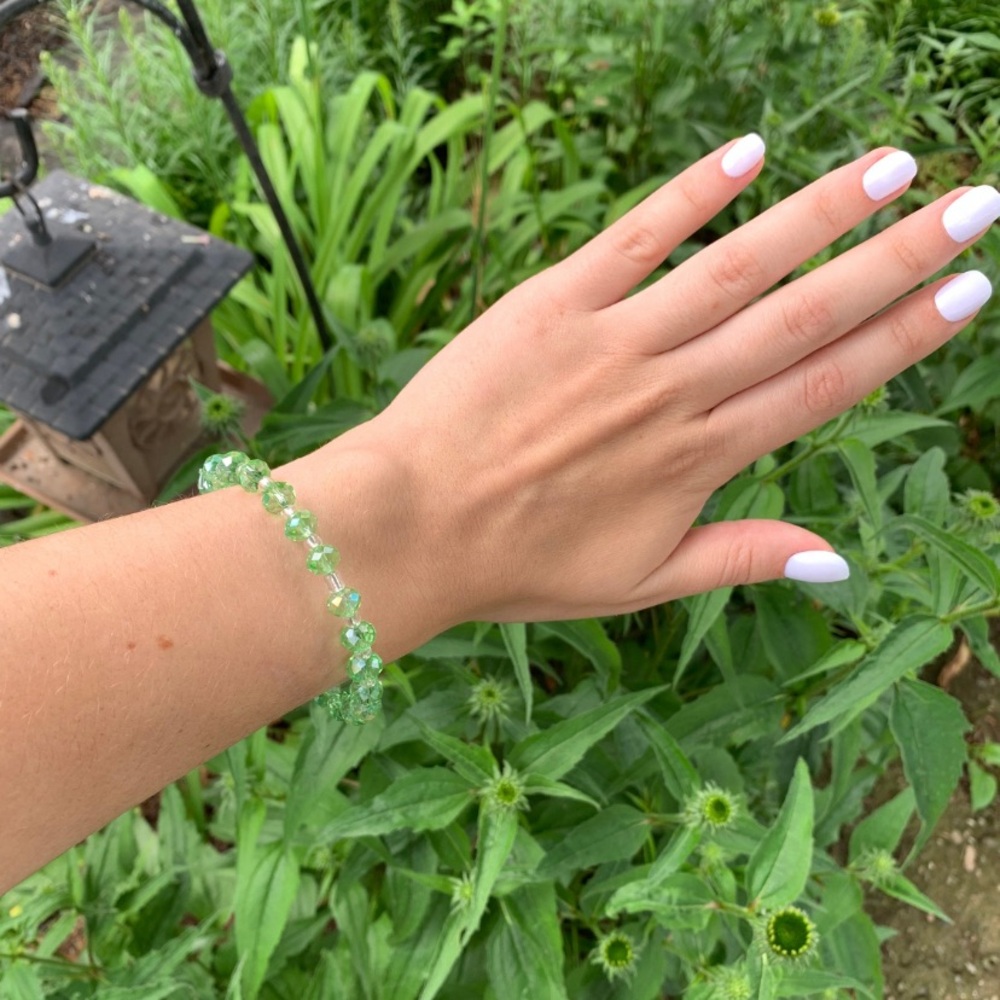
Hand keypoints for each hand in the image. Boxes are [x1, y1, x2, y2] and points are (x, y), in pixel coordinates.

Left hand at [312, 137, 997, 635]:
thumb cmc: (521, 564)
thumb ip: (741, 558)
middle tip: (976, 204)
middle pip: (803, 314)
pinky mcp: (552, 303)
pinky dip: (690, 194)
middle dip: (897, 258)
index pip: (824, 385)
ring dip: (817, 212)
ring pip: (734, 265)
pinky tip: (749, 153)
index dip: (903, 337)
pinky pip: (633, 238)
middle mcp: (671, 388)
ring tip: (889, 166)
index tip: (968, 291)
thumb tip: (838, 561)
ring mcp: (613, 339)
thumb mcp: (641, 583)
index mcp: (698, 457)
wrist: (411, 526)